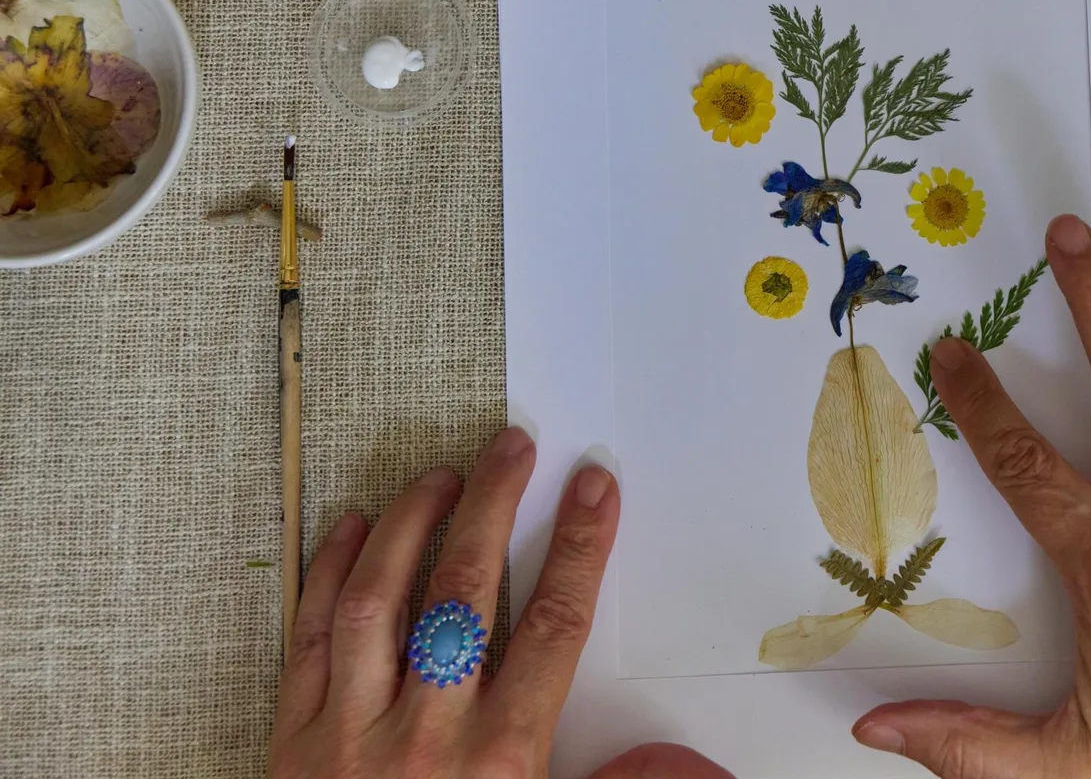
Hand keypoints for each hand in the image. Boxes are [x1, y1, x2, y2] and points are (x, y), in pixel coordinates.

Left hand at [270, 426, 731, 778]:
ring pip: (379, 601)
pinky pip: (308, 638)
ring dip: (410, 525)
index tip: (595, 488)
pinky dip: (327, 575)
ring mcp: (350, 733)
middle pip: (466, 593)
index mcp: (499, 762)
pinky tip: (350, 528)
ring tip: (440, 473)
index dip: (580, 547)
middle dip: (496, 507)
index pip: (553, 628)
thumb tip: (696, 765)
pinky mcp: (291, 740)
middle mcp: (425, 736)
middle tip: (515, 446)